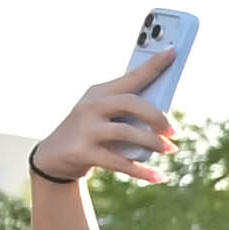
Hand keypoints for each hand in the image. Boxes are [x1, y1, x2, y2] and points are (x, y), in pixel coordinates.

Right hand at [33, 71, 174, 186]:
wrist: (54, 156)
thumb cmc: (90, 131)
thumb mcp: (104, 115)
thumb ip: (129, 111)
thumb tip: (166, 114)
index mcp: (100, 93)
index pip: (131, 76)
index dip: (153, 65)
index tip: (173, 52)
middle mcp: (91, 107)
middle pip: (130, 103)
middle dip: (156, 116)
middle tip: (174, 131)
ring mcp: (86, 129)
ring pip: (127, 132)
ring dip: (154, 143)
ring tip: (169, 150)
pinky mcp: (83, 152)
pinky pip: (120, 162)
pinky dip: (142, 171)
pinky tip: (159, 177)